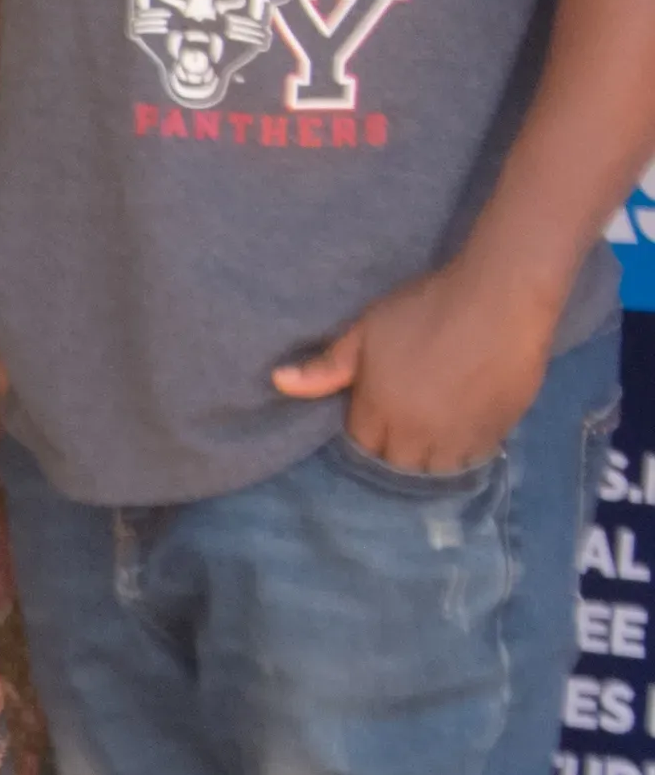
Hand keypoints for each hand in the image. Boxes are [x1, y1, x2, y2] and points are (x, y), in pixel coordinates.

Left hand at [270, 258, 561, 473]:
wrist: (497, 302)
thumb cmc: (424, 309)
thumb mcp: (366, 330)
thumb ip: (326, 366)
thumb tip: (277, 382)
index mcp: (380, 408)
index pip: (360, 445)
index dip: (361, 435)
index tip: (365, 419)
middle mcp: (417, 434)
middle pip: (395, 464)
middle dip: (390, 453)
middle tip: (395, 429)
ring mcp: (459, 439)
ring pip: (434, 471)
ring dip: (425, 461)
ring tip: (424, 439)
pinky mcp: (496, 435)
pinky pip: (471, 463)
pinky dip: (460, 457)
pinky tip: (457, 438)